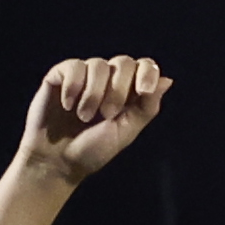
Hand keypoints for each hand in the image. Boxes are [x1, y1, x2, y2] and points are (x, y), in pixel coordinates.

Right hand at [18, 54, 168, 188]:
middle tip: (108, 114)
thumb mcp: (125, 132)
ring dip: (93, 93)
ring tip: (84, 117)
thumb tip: (168, 80)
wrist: (57, 162)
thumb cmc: (92, 151)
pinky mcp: (60, 76)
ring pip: (98, 64)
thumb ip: (146, 108)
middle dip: (118, 89)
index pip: (144, 67)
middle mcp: (107, 80)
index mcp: (127, 93)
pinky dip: (73, 86)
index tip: (143, 90)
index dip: (147, 73)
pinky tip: (68, 105)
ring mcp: (84, 77)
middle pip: (123, 62)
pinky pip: (73, 67)